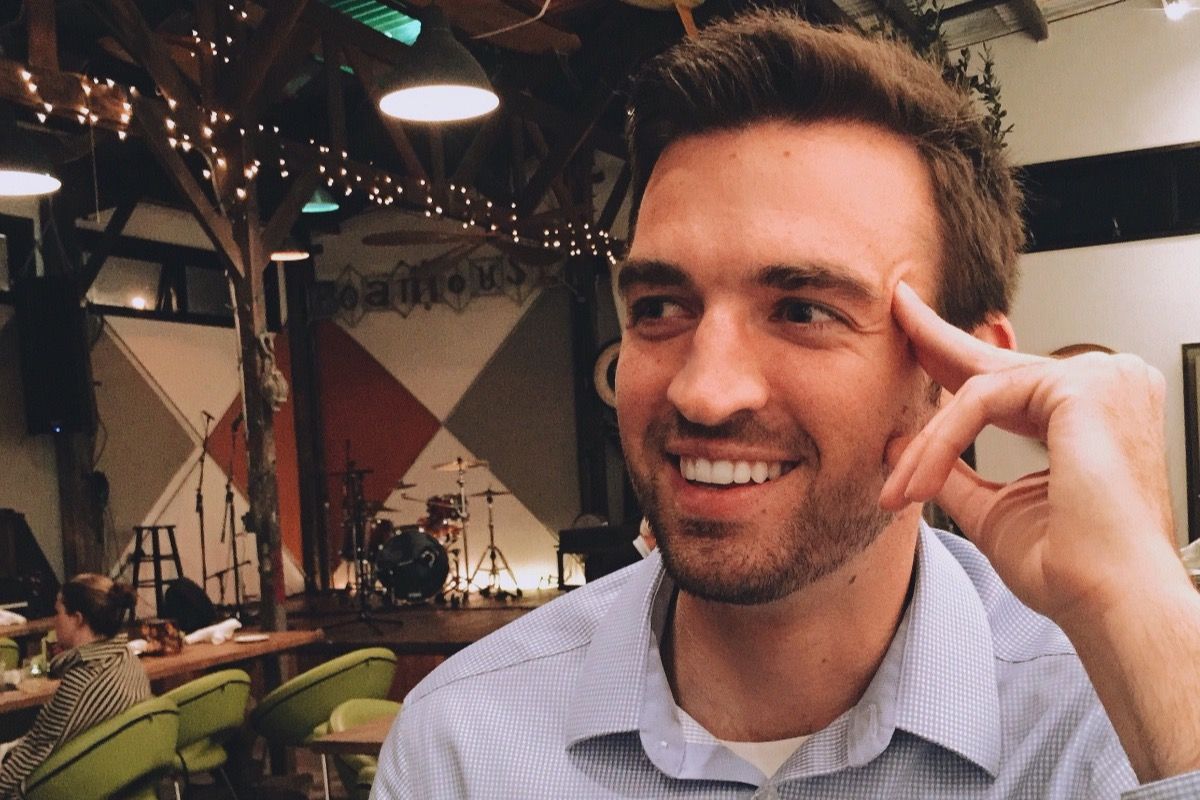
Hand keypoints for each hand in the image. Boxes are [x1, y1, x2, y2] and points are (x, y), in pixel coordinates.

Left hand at [879, 281, 1182, 625]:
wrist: (1112, 605)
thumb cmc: (1071, 570)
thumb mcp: (992, 508)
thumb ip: (951, 471)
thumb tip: (895, 447)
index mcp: (1093, 411)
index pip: (1010, 376)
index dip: (953, 356)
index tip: (910, 333)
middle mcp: (1107, 382)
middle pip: (995, 360)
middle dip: (932, 341)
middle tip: (895, 305)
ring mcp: (1101, 377)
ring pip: (977, 390)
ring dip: (927, 445)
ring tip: (899, 491)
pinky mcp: (1081, 386)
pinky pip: (981, 400)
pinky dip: (941, 442)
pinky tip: (919, 481)